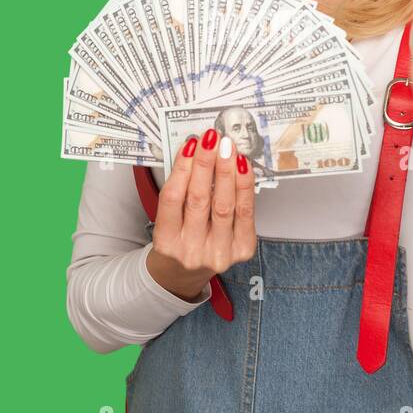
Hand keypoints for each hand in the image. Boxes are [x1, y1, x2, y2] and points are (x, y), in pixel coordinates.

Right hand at [146, 128, 258, 302]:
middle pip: (199, 199)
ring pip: (224, 205)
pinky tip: (243, 167)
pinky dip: (245, 187)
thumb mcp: (167, 221)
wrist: (188, 274)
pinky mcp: (241, 251)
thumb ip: (179, 191)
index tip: (190, 145)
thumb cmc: (178, 241)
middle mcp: (192, 250)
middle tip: (211, 139)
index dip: (182, 168)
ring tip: (227, 148)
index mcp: (167, 242)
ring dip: (226, 171)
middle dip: (206, 164)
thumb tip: (196, 152)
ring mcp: (219, 253)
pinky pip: (245, 213)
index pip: (172, 199)